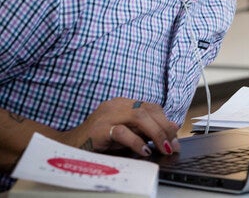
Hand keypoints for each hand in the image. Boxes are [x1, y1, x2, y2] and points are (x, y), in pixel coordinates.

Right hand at [60, 98, 180, 156]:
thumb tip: (170, 132)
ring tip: (163, 147)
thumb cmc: (98, 141)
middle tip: (172, 145)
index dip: (165, 121)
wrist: (67, 147)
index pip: (151, 107)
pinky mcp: (98, 129)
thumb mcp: (125, 133)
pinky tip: (144, 151)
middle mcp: (116, 105)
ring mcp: (107, 115)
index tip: (175, 137)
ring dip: (155, 132)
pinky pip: (122, 132)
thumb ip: (143, 130)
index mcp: (124, 104)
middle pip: (148, 110)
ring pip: (139, 116)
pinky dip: (136, 142)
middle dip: (164, 128)